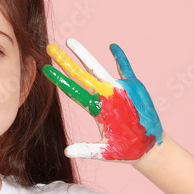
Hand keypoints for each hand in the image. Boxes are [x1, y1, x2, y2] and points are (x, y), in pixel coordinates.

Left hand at [42, 38, 162, 161]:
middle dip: (64, 61)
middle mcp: (102, 96)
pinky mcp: (133, 87)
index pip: (72, 90)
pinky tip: (112, 46)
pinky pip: (125, 68)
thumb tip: (66, 152)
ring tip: (70, 41)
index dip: (59, 80)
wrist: (149, 148)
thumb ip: (86, 150)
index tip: (44, 69)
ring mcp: (117, 90)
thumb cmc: (126, 151)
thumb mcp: (104, 151)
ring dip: (84, 54)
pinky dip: (120, 57)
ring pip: (96, 67)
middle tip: (49, 47)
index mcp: (94, 108)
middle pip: (79, 74)